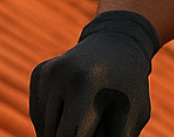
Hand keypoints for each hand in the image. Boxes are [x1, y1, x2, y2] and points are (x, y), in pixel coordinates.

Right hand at [30, 11, 160, 136]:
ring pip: (45, 128)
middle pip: (54, 133)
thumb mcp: (135, 114)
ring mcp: (45, 73)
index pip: (70, 135)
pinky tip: (74, 106)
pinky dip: (55, 120)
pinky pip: (39, 115)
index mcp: (85, 84)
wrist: (118, 45)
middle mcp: (58, 75)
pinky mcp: (38, 74)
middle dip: (73, 135)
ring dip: (63, 130)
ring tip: (87, 114)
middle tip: (94, 121)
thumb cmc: (130, 87)